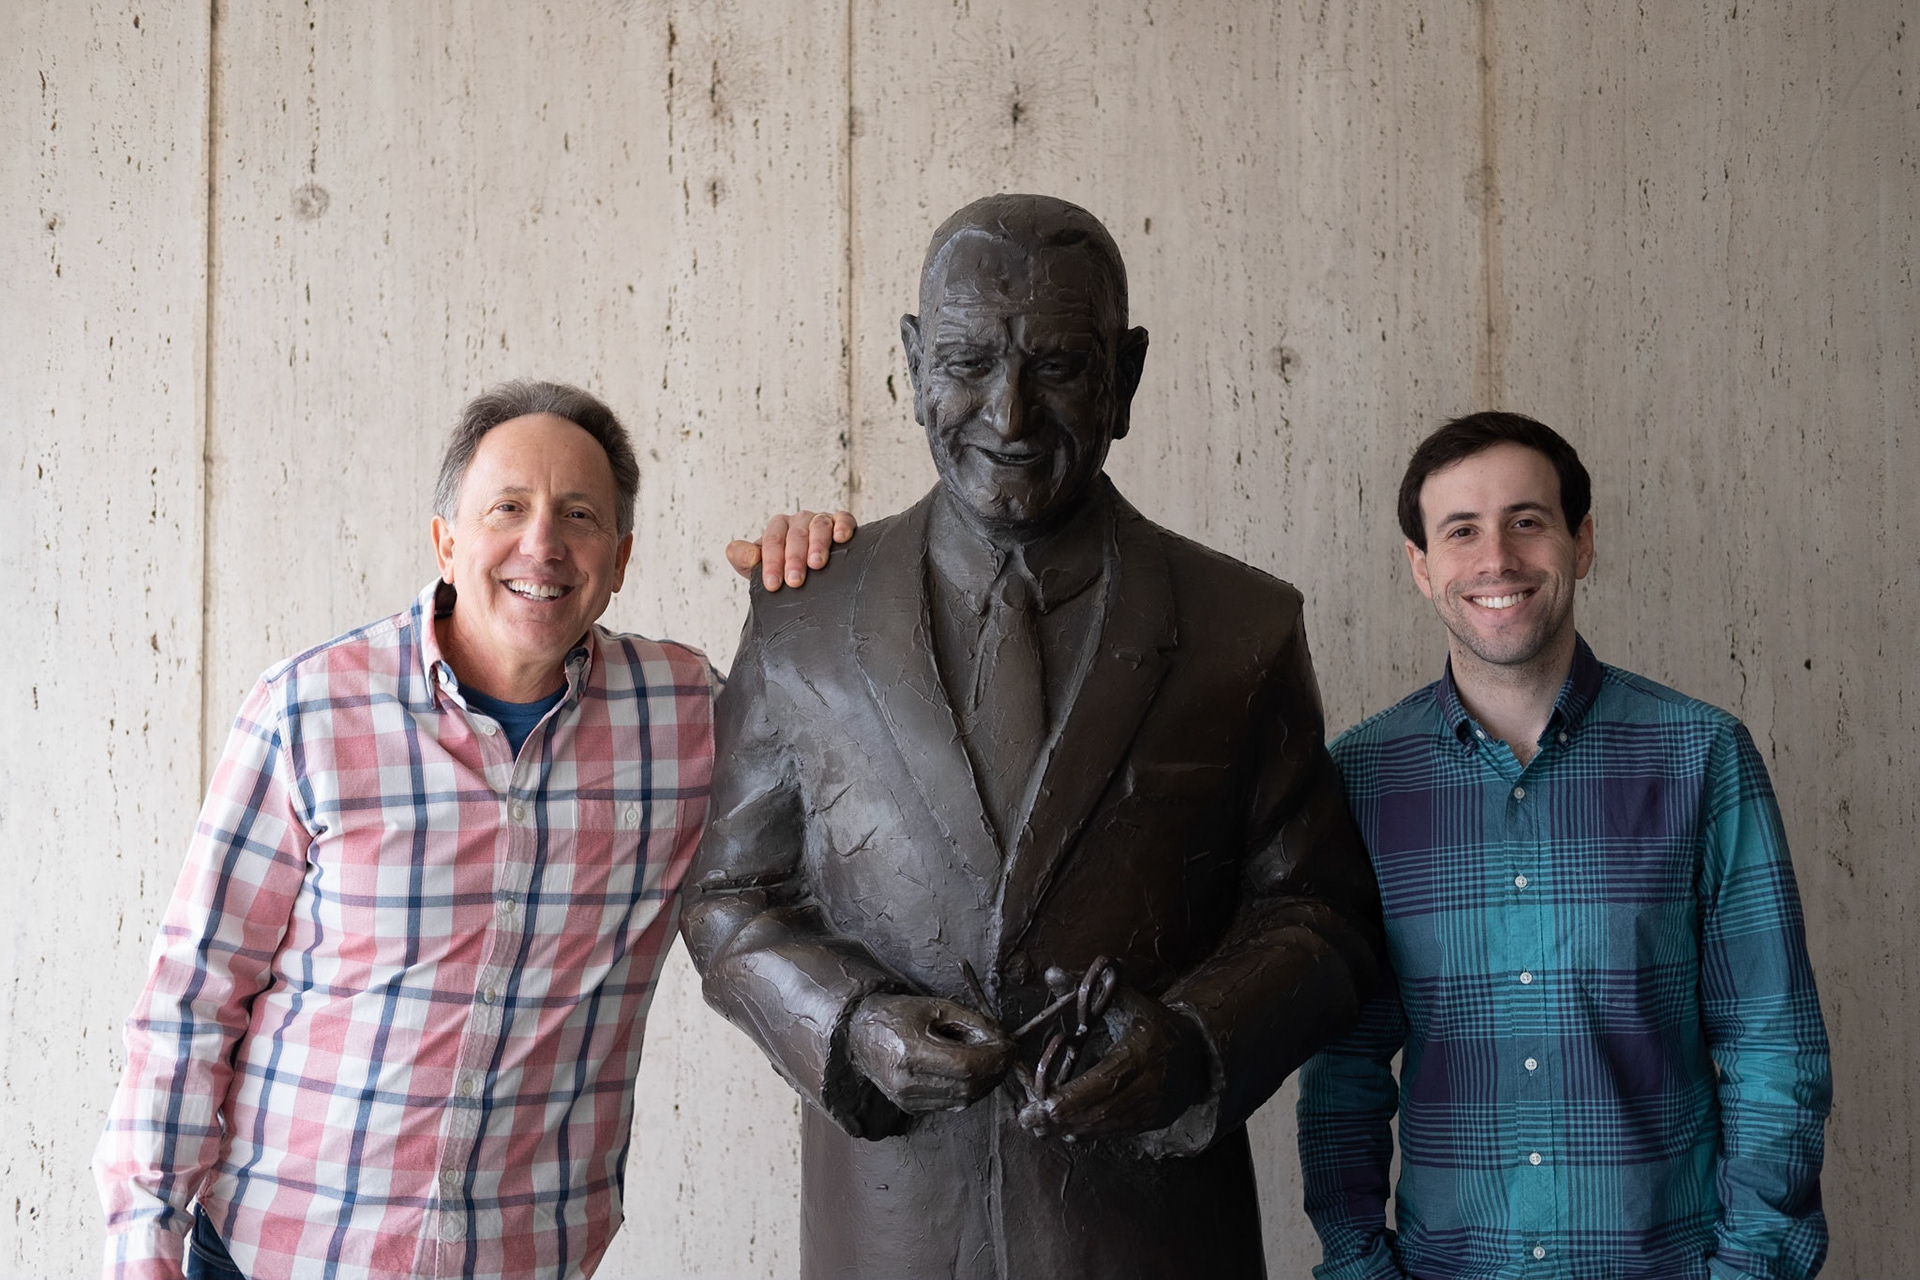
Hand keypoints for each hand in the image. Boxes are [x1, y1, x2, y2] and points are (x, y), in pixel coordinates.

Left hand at [725, 510, 855, 590]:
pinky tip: (841, 538)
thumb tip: (750, 556)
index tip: (773, 584)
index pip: (772, 541)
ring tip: (816, 564)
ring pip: (818, 526)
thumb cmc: (784, 569)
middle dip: (794, 559)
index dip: (771, 563)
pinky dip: (842, 526)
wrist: (809, 571)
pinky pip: (842, 519)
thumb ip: (743, 560)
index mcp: (778, 528)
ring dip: (817, 545)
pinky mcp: (840, 522)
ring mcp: (820, 520)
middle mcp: (798, 521)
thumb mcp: (758, 568)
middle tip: (795, 581)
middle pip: (795, 535)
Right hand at [848, 993, 1013, 1113]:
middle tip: (1007, 1052)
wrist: (859, 1035)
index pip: (966, 1065)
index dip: (994, 1058)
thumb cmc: (897, 1014)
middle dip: (996, 1071)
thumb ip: (971, 1022)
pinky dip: (970, 1090)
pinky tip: (974, 1072)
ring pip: (964, 1100)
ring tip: (991, 1060)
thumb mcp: (936, 1006)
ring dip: (986, 1082)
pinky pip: (952, 1104)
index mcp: (911, 1052)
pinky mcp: (910, 1107)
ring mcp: (908, 1099)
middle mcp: (908, 1082)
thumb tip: (1000, 1039)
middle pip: (968, 1087)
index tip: (1009, 1045)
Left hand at [1016, 986, 1210, 1139]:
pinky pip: (1117, 1132)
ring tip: (1038, 1129)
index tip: (1041, 1104)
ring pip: (1107, 1126)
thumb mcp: (1125, 1001)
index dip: (1071, 1097)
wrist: (1195, 1052)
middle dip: (1061, 1118)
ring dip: (1070, 1129)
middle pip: (1100, 1110)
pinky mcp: (1153, 1121)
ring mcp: (1153, 1108)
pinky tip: (1066, 1132)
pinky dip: (1090, 1133)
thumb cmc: (1152, 1023)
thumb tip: (1052, 973)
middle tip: (1027, 1120)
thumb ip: (1089, 990)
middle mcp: (1149, 1085)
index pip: (1103, 1082)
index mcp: (1142, 1053)